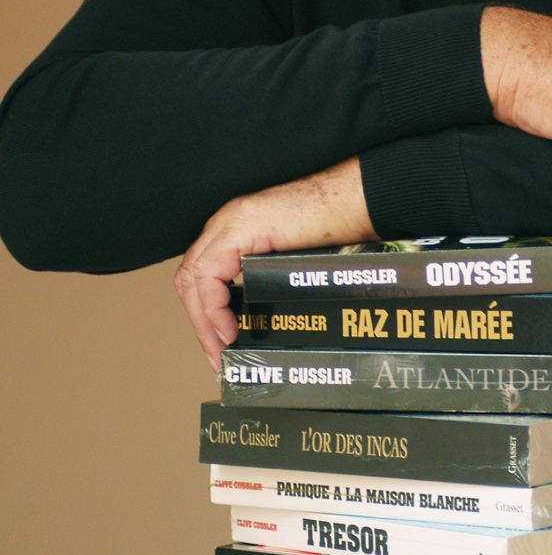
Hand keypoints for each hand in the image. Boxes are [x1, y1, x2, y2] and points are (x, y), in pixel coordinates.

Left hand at [174, 156, 375, 369]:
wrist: (357, 199)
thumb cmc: (340, 223)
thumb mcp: (296, 258)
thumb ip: (275, 279)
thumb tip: (275, 321)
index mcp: (238, 228)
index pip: (203, 274)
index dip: (205, 311)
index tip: (220, 343)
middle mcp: (227, 222)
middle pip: (190, 278)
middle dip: (200, 322)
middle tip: (216, 356)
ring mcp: (231, 222)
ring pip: (193, 278)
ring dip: (203, 320)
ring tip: (221, 349)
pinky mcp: (239, 228)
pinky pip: (208, 274)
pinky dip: (213, 307)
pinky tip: (228, 330)